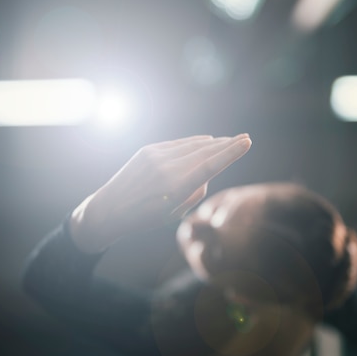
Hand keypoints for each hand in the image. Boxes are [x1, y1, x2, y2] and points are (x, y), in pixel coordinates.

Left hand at [70, 133, 251, 252]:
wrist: (109, 209)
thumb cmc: (146, 217)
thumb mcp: (175, 213)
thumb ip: (195, 192)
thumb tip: (207, 172)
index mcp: (176, 188)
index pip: (211, 166)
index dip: (231, 153)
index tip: (247, 142)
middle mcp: (167, 168)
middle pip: (205, 151)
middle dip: (227, 144)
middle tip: (245, 138)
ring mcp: (156, 156)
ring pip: (192, 146)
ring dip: (212, 142)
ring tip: (229, 140)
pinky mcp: (148, 151)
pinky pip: (178, 145)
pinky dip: (194, 143)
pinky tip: (205, 141)